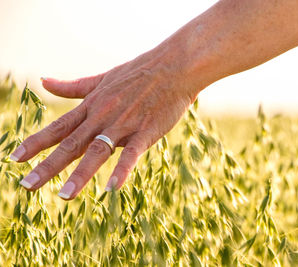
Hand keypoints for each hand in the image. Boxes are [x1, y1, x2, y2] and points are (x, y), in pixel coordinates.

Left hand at [12, 49, 195, 199]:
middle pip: (71, 144)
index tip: (15, 158)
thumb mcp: (103, 78)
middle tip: (26, 186)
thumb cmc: (140, 73)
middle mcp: (103, 116)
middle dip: (48, 166)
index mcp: (92, 105)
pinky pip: (132, 153)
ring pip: (98, 151)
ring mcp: (124, 124)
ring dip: (80, 174)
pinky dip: (122, 169)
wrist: (173, 67)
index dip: (36, 143)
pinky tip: (112, 187)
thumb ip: (74, 86)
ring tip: (64, 195)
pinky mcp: (146, 131)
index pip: (59, 127)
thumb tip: (44, 81)